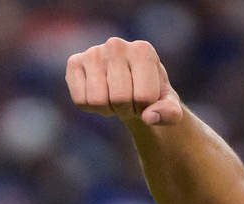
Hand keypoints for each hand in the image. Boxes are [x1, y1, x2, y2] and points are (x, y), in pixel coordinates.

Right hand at [66, 37, 183, 127]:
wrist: (128, 85)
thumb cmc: (150, 95)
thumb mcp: (168, 107)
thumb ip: (169, 114)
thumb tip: (149, 117)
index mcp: (143, 51)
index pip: (144, 96)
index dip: (144, 108)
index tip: (145, 100)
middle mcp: (117, 45)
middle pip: (119, 98)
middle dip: (125, 110)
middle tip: (128, 101)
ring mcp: (94, 52)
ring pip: (97, 100)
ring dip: (107, 109)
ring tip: (113, 98)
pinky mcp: (74, 63)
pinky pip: (80, 100)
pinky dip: (90, 107)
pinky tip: (99, 94)